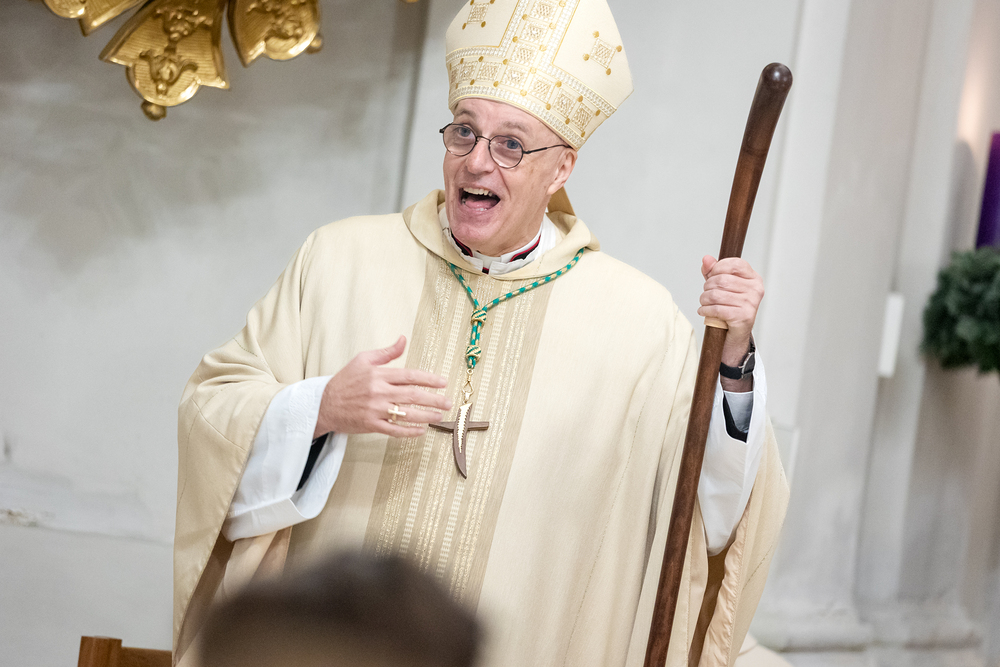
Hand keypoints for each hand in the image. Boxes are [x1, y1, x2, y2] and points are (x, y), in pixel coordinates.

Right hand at [314, 336, 452, 438]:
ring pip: (407, 414)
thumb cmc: (344, 381)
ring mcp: (375, 410)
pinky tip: (421, 430)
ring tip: (440, 416)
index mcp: (378, 374)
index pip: (409, 375)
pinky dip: (409, 432)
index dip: (429, 379)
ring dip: (426, 415)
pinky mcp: (371, 425)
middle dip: (434, 399)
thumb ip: (386, 352)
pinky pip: (394, 430)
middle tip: (449, 402)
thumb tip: (404, 339)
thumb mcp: (363, 359)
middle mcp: (378, 392)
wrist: (323, 404)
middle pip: (412, 395)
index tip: (443, 382)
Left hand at [697, 256, 763, 390]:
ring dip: (704, 299)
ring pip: (716, 294)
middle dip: (707, 287)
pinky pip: (717, 309)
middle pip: (722, 280)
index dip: (718, 268)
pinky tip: (704, 311)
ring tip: (704, 304)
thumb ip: (713, 272)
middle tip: (705, 295)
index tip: (710, 276)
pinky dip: (706, 310)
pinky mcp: (743, 317)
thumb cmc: (729, 307)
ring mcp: (751, 304)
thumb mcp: (721, 287)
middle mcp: (755, 290)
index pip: (735, 264)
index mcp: (754, 279)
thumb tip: (706, 259)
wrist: (734, 335)